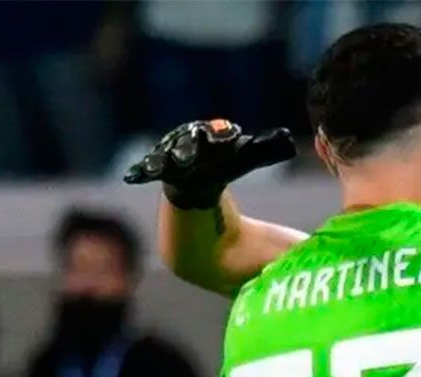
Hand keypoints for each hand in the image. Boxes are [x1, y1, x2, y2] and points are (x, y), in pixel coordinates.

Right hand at [123, 120, 295, 208]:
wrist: (198, 198)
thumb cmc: (224, 169)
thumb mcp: (245, 160)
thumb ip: (265, 150)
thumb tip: (289, 139)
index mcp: (209, 139)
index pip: (215, 133)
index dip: (220, 133)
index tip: (231, 134)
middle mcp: (185, 144)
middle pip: (187, 142)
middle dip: (190, 145)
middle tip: (195, 152)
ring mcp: (167, 159)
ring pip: (165, 158)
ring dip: (163, 160)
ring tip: (160, 166)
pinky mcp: (154, 174)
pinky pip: (144, 172)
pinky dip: (139, 172)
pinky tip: (132, 176)